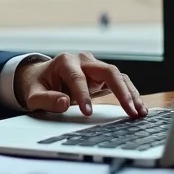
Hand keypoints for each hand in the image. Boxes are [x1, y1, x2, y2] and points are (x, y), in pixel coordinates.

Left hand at [14, 52, 146, 118]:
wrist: (41, 78)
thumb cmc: (38, 86)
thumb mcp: (33, 95)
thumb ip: (46, 99)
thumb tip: (64, 103)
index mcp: (65, 61)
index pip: (78, 77)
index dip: (83, 95)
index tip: (87, 113)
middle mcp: (84, 60)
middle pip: (108, 71)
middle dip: (120, 91)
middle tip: (129, 111)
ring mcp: (95, 67)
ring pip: (118, 76)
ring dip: (131, 94)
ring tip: (140, 112)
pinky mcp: (102, 77)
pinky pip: (120, 83)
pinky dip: (130, 95)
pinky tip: (138, 109)